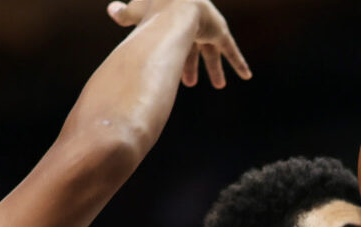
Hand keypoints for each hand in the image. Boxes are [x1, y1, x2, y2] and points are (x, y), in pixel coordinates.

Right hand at [108, 0, 251, 88]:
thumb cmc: (152, 6)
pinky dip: (240, 63)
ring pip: (212, 52)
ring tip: (219, 85)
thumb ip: (125, 13)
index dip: (173, 52)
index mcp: (172, 19)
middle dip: (191, 66)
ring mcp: (207, 28)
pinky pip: (231, 50)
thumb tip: (112, 9)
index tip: (171, 66)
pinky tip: (248, 76)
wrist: (173, 4)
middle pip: (193, 48)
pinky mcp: (219, 32)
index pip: (175, 39)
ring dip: (214, 69)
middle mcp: (191, 23)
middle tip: (189, 83)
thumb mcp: (135, 12)